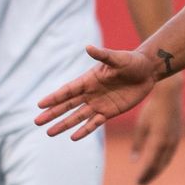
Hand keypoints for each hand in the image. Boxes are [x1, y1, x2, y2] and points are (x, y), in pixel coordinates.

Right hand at [35, 45, 160, 140]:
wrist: (148, 71)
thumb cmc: (131, 62)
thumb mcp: (117, 58)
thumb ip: (103, 56)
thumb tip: (88, 48)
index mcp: (88, 80)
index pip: (67, 91)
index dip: (54, 98)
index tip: (40, 105)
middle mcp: (90, 93)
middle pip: (67, 105)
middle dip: (52, 114)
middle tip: (37, 122)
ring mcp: (98, 103)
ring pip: (77, 116)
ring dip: (64, 124)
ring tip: (49, 133)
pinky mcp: (109, 112)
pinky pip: (94, 123)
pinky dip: (84, 130)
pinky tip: (73, 137)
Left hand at [129, 75, 182, 184]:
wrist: (170, 96)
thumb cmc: (152, 109)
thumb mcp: (141, 126)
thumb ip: (138, 144)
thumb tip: (134, 160)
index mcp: (159, 142)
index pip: (151, 164)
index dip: (144, 175)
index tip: (137, 182)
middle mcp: (169, 144)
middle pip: (160, 165)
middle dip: (151, 175)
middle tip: (141, 183)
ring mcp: (175, 140)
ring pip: (166, 161)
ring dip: (157, 170)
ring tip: (149, 175)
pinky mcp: (177, 136)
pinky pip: (170, 154)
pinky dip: (163, 161)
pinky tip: (158, 162)